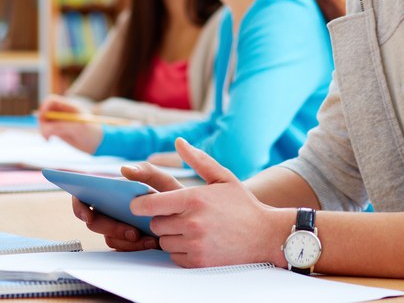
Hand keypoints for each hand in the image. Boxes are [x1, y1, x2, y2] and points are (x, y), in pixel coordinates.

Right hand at [38, 94, 101, 153]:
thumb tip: (45, 130)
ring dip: (42, 129)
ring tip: (48, 139)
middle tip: (45, 133)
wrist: (98, 144)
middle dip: (42, 121)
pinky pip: (46, 130)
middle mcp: (63, 112)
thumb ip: (61, 128)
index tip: (42, 118)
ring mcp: (60, 121)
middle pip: (45, 111)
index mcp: (70, 106)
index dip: (44, 107)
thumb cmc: (92, 133)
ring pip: (44, 122)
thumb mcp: (78, 129)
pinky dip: (45, 134)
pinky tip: (49, 140)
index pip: (51, 100)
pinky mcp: (59, 130)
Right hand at [71, 162, 185, 251]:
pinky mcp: (128, 243)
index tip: (86, 215)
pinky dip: (135, 247)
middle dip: (110, 228)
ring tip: (147, 238)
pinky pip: (123, 249)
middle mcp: (111, 211)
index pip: (84, 199)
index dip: (79, 207)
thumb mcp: (163, 181)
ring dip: (126, 240)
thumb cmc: (173, 196)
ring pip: (109, 238)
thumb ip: (146, 172)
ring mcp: (118, 228)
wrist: (190, 218)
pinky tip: (151, 243)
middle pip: (95, 222)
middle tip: (131, 231)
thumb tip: (123, 168)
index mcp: (113, 193)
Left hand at [133, 138, 288, 267]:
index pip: (150, 204)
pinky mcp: (198, 262)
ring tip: (191, 229)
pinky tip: (197, 242)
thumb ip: (198, 160)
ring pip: (163, 241)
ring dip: (172, 236)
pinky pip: (174, 256)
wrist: (265, 235)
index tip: (138, 204)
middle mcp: (192, 222)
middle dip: (163, 219)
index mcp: (194, 199)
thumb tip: (179, 142)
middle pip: (155, 224)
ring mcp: (195, 244)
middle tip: (179, 216)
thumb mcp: (223, 177)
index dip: (139, 204)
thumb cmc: (242, 205)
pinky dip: (181, 250)